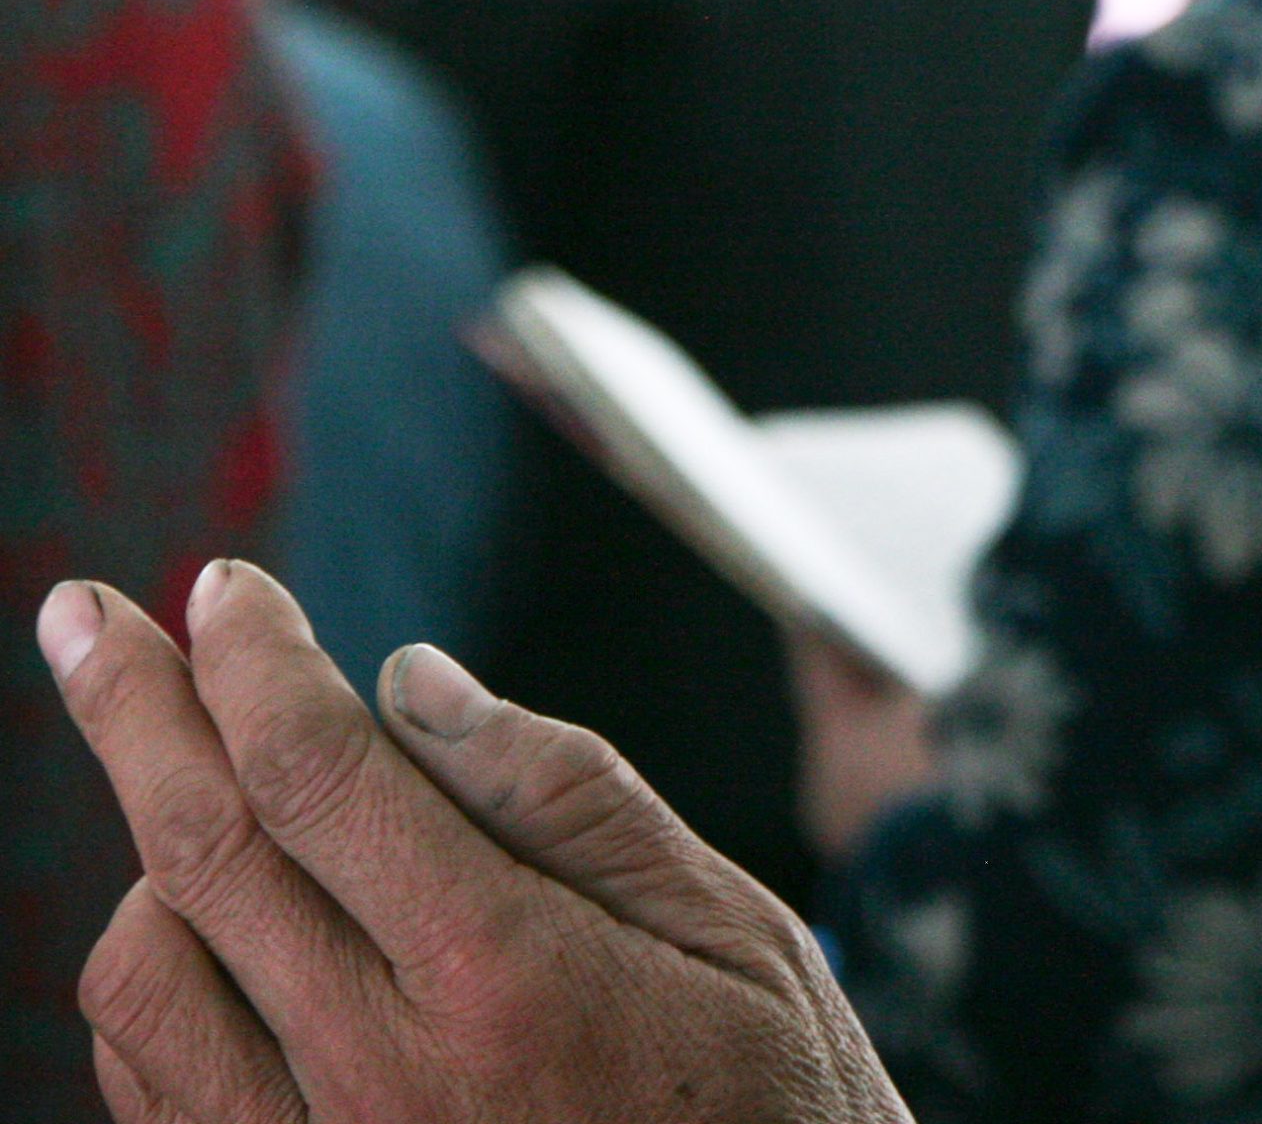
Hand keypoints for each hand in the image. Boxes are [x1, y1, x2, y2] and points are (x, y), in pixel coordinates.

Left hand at [38, 562, 913, 1123]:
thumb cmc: (771, 1109)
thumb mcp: (728, 931)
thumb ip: (571, 801)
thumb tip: (417, 685)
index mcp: (505, 980)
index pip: (318, 775)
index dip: (254, 661)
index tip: (225, 591)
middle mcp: (382, 1078)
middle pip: (200, 851)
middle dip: (132, 708)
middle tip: (87, 617)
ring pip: (143, 973)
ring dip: (149, 854)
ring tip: (207, 795)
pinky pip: (151, 1084)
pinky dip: (155, 978)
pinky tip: (205, 929)